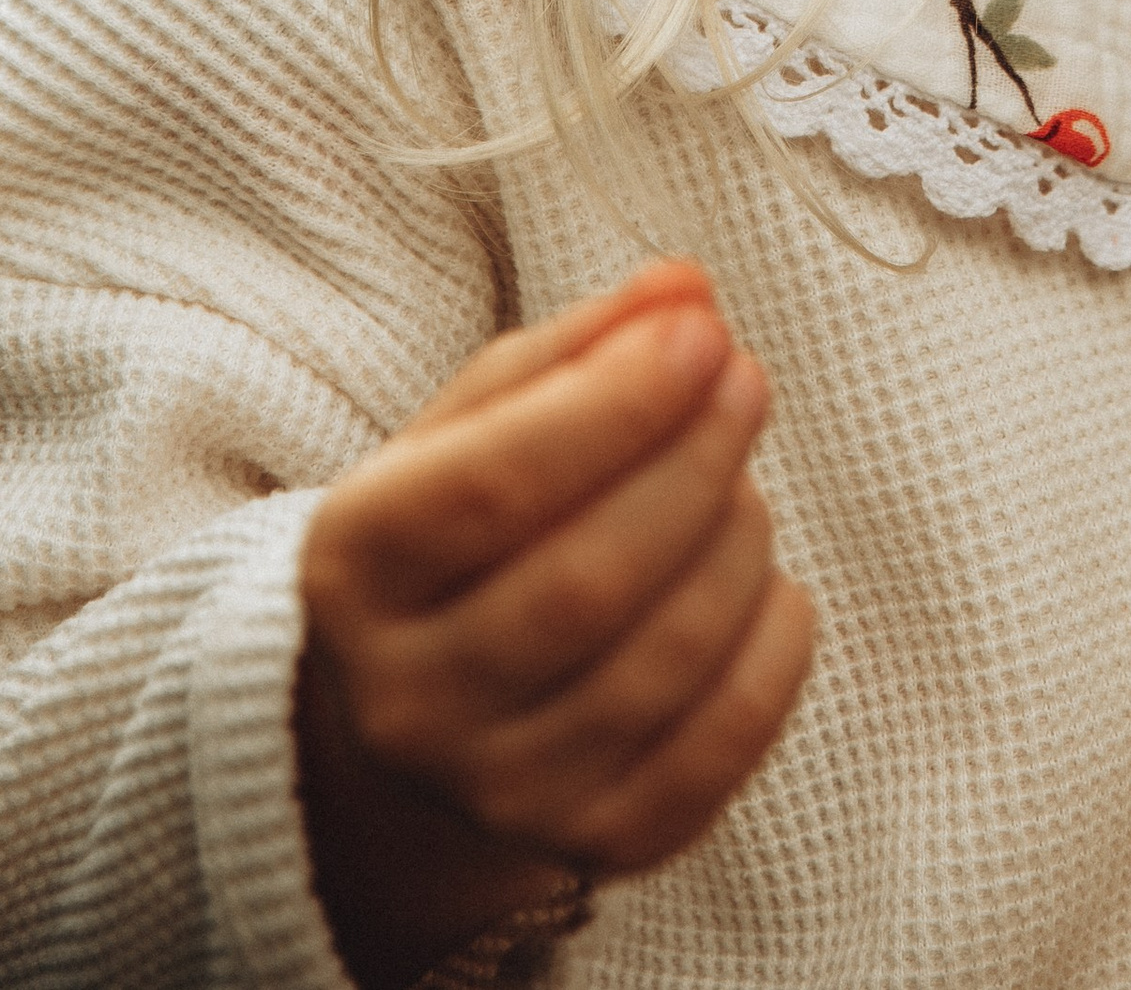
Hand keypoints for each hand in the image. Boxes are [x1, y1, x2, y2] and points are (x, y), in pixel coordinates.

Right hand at [295, 263, 816, 989]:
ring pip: (660, 663)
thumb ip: (576, 346)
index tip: (703, 328)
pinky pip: (719, 747)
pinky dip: (774, 650)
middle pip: (587, 581)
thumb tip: (685, 286)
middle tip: (745, 379)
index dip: (616, 402)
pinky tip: (770, 583)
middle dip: (693, 460)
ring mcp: (499, 792)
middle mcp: (411, 700)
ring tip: (743, 479)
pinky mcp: (596, 844)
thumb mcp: (473, 426)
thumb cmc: (457, 538)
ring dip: (735, 543)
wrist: (409, 722)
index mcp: (357, 570)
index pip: (494, 486)